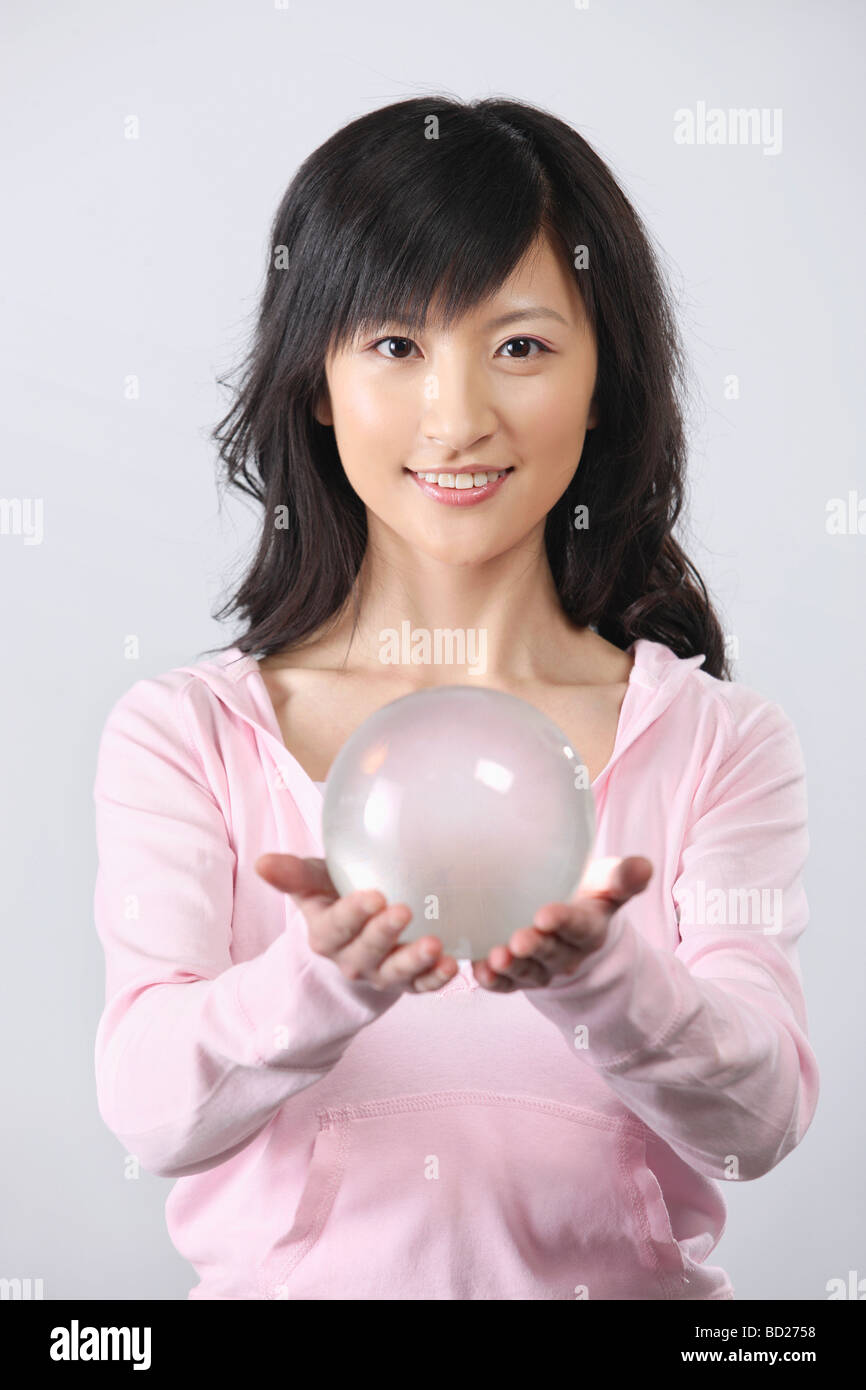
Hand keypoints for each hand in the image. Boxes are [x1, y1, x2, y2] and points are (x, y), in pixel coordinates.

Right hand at [254, 853, 459, 993]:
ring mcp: (382, 973)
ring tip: (435, 946)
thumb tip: (261, 862)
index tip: (373, 895)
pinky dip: (438, 980)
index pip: (336, 927)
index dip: (353, 914)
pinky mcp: (409, 981)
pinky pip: (424, 986)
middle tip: (403, 911)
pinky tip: (454, 966)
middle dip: (384, 934)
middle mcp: (352, 960)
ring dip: (415, 961)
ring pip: (396, 974)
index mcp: (326, 935)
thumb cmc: (334, 895)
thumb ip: (292, 873)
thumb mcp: (314, 882)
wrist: (356, 928)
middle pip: (366, 952)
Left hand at [471, 856, 652, 991]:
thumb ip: (622, 877)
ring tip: (497, 958)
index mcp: (589, 928)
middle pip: (550, 952)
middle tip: (520, 940)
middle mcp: (565, 952)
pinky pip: (505, 984)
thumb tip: (644, 865)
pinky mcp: (516, 977)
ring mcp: (540, 967)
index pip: (578, 926)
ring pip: (527, 971)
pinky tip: (478, 971)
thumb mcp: (606, 883)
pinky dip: (492, 981)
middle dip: (535, 947)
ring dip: (512, 967)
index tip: (545, 914)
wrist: (569, 923)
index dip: (564, 922)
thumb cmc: (586, 895)